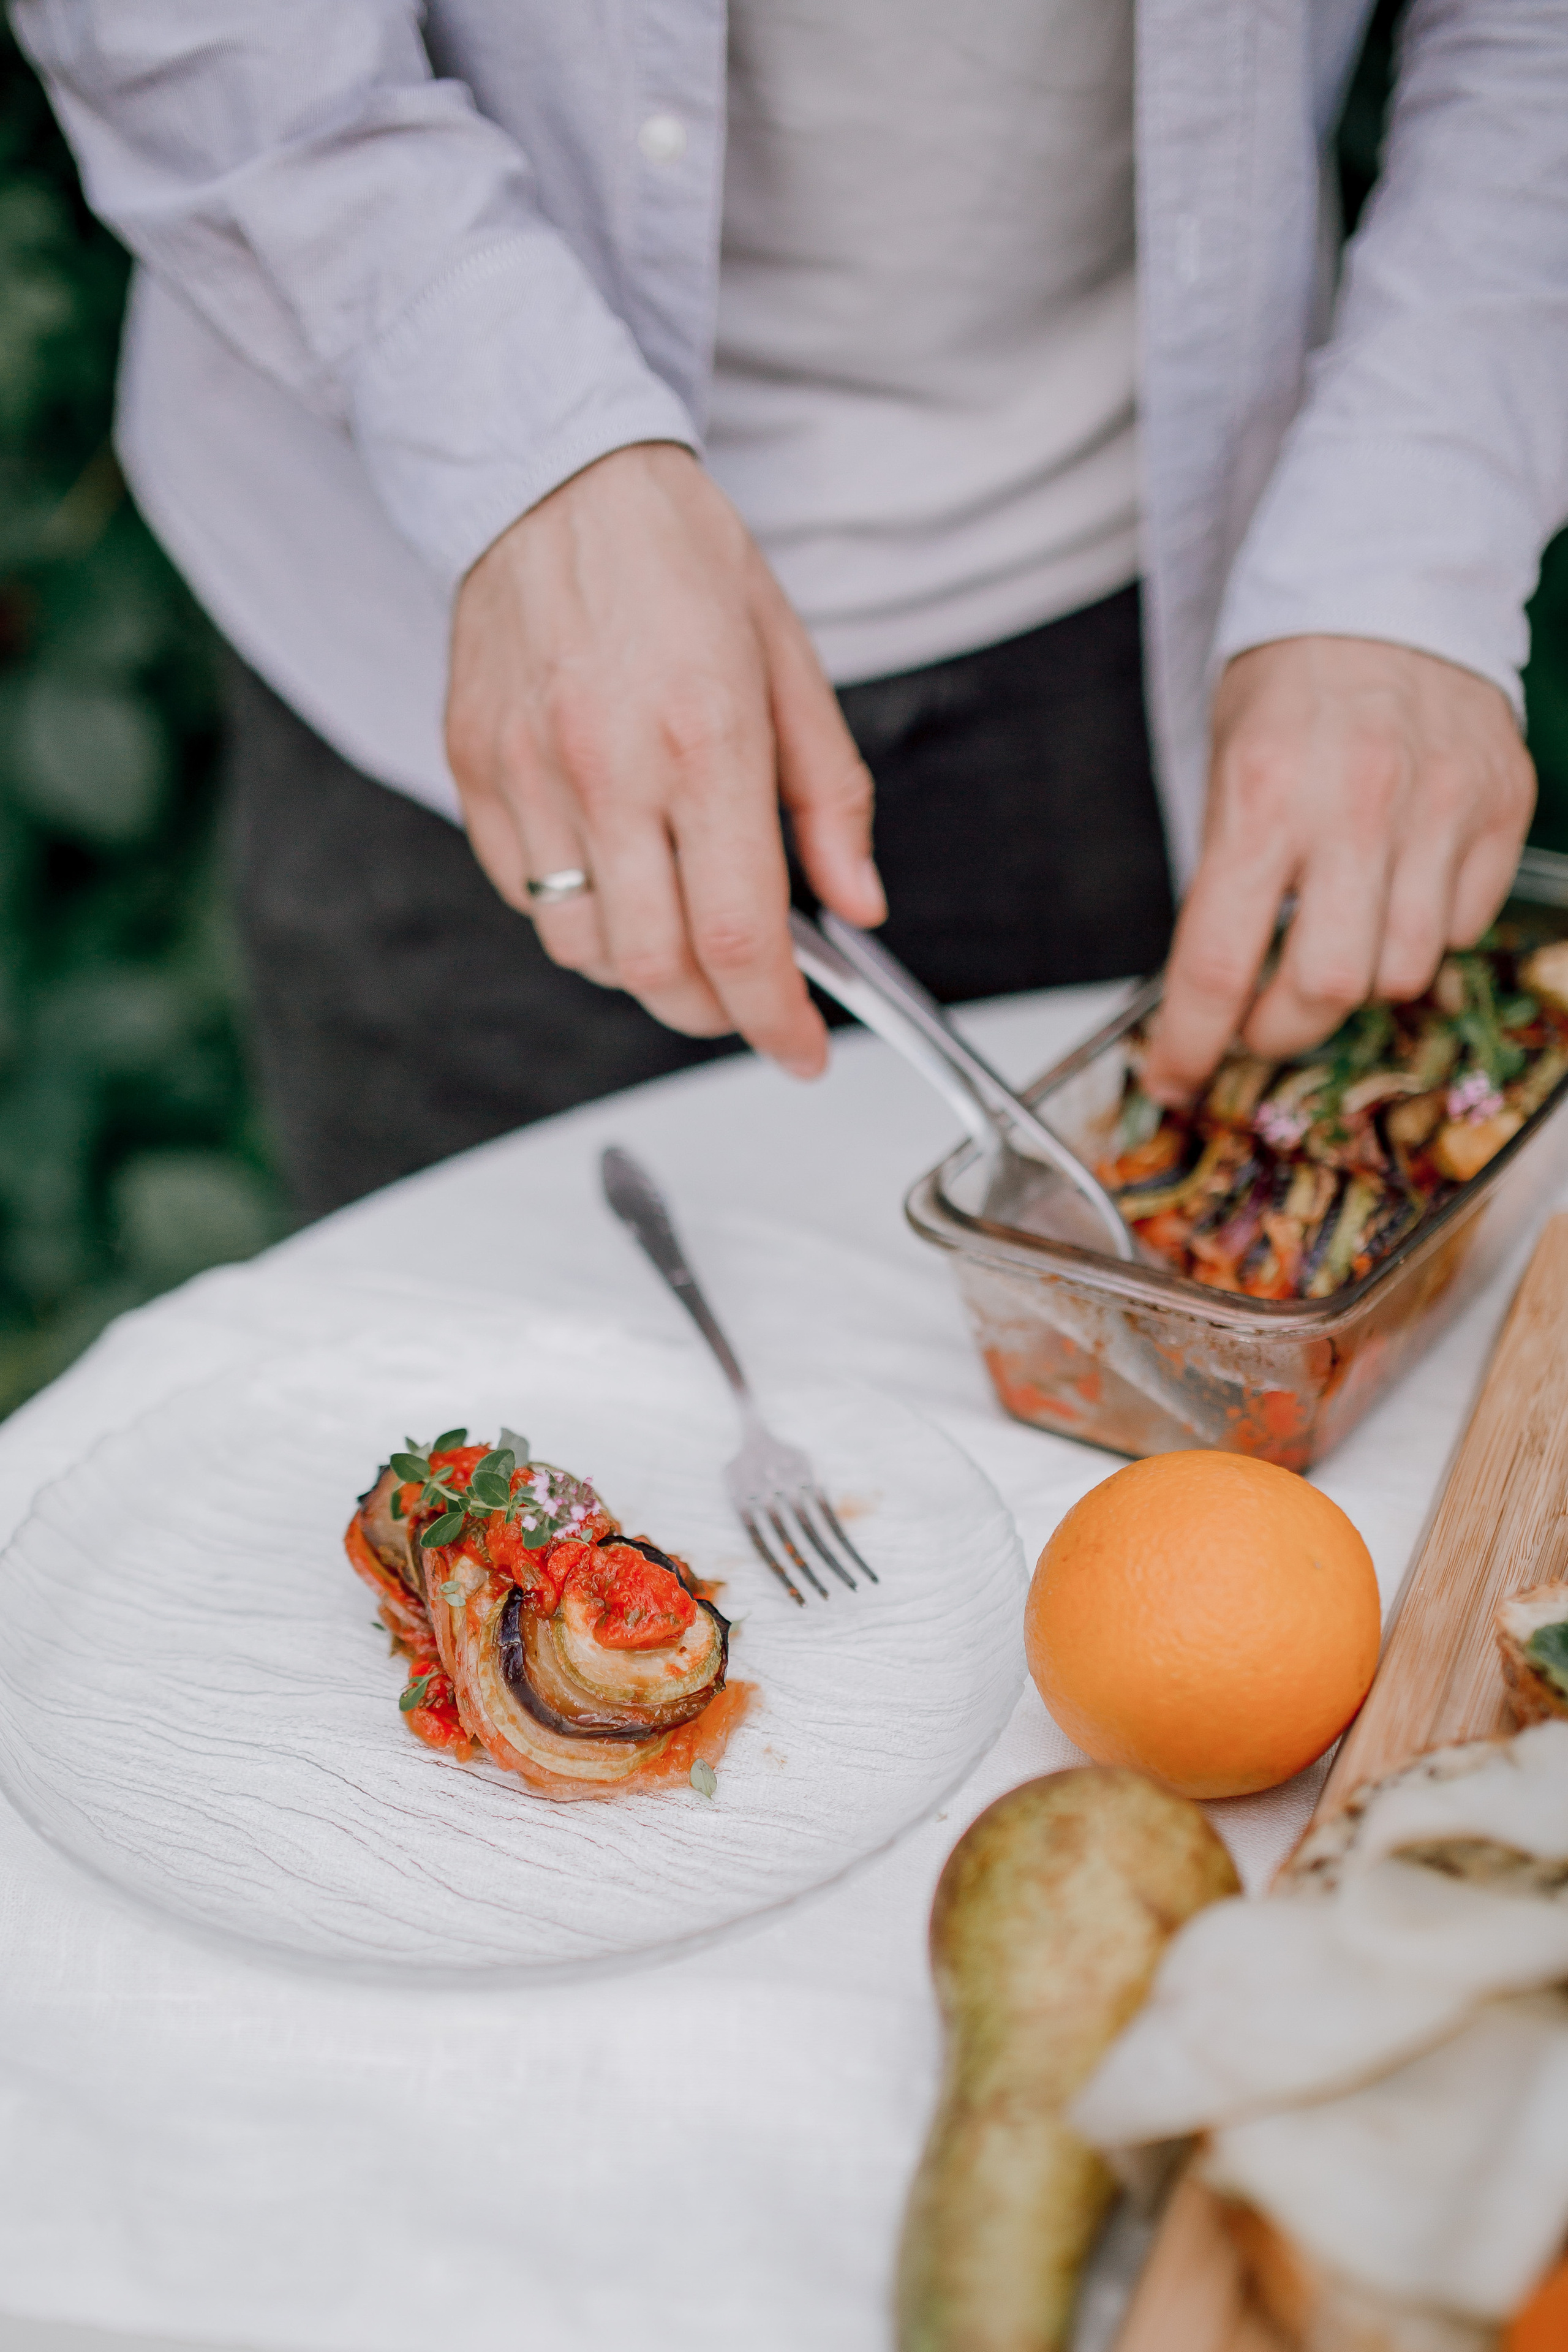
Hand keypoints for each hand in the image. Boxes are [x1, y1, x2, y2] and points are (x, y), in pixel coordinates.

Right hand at [445, 442, 883, 1076]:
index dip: (776, 1021)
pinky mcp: (475, 773)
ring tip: (680, 922)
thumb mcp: (790, 661)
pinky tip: (614, 868)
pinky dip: (578, 914)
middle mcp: (606, 769)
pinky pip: (524, 897)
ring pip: (582, 950)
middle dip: (712, 1011)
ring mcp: (528, 776)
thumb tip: (857, 902)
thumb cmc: (676, 557)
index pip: (740, 937)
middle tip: (747, 996)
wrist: (548, 472)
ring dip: (642, 969)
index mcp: (703, 740)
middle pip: (655, 970)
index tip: (800, 1049)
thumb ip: (830, 797)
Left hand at [1142, 635, 1534, 1104]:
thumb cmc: (1292, 688)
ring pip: (1404, 970)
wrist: (1387, 587)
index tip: (1176, 1078)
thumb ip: (1227, 879)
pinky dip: (1426, 931)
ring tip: (1337, 936)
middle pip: (1327, 986)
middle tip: (1261, 1020)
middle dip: (1284, 1028)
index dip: (1191, 1043)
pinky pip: (1465, 924)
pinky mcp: (1502, 805)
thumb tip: (1215, 994)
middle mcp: (1356, 804)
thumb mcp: (1227, 772)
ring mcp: (1441, 806)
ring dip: (1360, 979)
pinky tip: (1398, 888)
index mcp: (1262, 796)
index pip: (1218, 960)